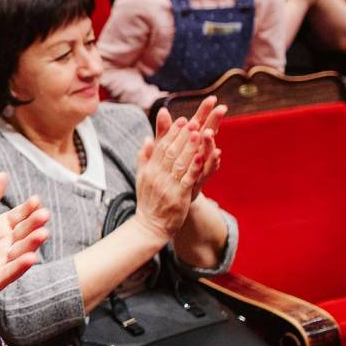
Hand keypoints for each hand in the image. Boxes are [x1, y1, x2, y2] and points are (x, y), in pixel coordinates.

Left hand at [0, 172, 49, 308]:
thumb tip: (4, 174)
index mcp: (2, 227)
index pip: (19, 215)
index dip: (28, 208)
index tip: (36, 200)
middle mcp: (8, 243)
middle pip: (24, 232)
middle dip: (34, 224)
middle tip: (44, 214)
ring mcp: (4, 261)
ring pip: (22, 251)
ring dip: (32, 243)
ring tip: (42, 233)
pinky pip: (11, 271)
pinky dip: (20, 265)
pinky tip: (31, 258)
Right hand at [132, 114, 205, 239]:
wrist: (150, 225)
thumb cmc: (148, 201)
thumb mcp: (142, 177)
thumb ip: (144, 157)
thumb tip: (148, 138)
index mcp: (149, 169)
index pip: (161, 147)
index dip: (172, 133)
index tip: (182, 120)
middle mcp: (157, 175)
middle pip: (171, 151)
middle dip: (183, 136)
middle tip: (194, 121)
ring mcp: (167, 186)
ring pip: (180, 162)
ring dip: (190, 147)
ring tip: (199, 133)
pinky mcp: (178, 196)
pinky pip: (187, 179)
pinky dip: (195, 167)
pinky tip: (203, 156)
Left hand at [162, 96, 225, 199]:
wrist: (169, 198)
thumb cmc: (168, 171)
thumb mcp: (163, 149)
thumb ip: (164, 130)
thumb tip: (162, 110)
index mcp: (190, 144)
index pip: (198, 124)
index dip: (205, 112)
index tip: (212, 98)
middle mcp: (199, 153)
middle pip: (208, 134)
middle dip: (214, 121)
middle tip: (221, 108)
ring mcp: (200, 167)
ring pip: (209, 152)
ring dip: (210, 141)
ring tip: (209, 132)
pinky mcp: (200, 180)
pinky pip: (208, 170)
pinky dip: (211, 162)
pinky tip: (216, 154)